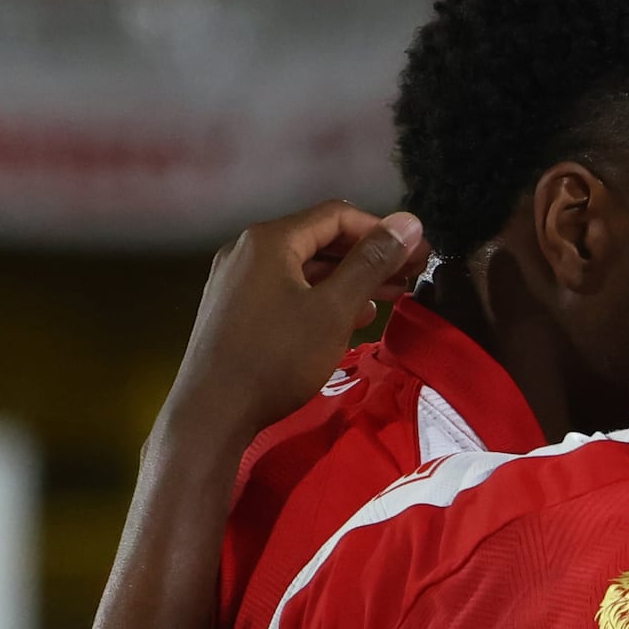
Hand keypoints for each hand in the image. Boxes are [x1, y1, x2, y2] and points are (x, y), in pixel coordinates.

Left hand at [164, 201, 421, 453]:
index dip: (382, 231)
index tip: (416, 253)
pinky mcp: (233, 310)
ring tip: (388, 298)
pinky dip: (320, 298)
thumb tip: (409, 222)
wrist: (211, 412)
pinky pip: (285, 291)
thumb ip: (372, 263)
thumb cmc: (276, 359)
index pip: (337, 216)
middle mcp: (247, 251)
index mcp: (270, 240)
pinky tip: (349, 318)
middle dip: (368, 257)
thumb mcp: (333, 310)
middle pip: (320, 241)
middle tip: (410, 275)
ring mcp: (236, 281)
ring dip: (348, 280)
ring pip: (303, 269)